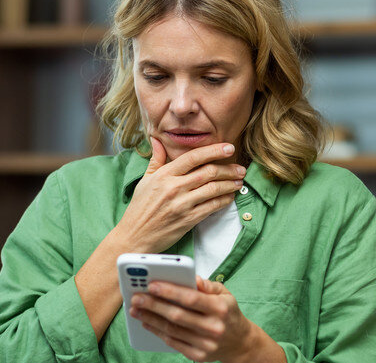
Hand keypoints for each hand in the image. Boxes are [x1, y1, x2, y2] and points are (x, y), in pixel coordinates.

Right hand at [113, 137, 245, 252]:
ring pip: (213, 189)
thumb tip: (158, 140)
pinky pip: (212, 207)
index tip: (228, 148)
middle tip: (240, 167)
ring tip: (238, 181)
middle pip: (208, 172)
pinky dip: (224, 200)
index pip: (193, 157)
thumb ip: (156, 160)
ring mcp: (182, 204)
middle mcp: (174, 187)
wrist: (135, 235)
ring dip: (230, 184)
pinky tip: (229, 196)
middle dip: (228, 168)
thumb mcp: (145, 180)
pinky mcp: (188, 220)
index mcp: (164, 175)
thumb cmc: (140, 208)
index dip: (213, 150)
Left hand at [130, 276, 277, 362]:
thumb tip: (191, 277)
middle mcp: (213, 327)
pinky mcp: (199, 356)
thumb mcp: (225, 293)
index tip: (151, 284)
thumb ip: (207, 285)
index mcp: (220, 308)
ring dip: (151, 319)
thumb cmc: (228, 313)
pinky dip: (158, 332)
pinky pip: (174, 343)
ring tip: (136, 309)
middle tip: (136, 297)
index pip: (191, 298)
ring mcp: (206, 344)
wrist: (240, 343)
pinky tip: (147, 323)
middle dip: (153, 305)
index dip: (169, 291)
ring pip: (172, 330)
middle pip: (177, 315)